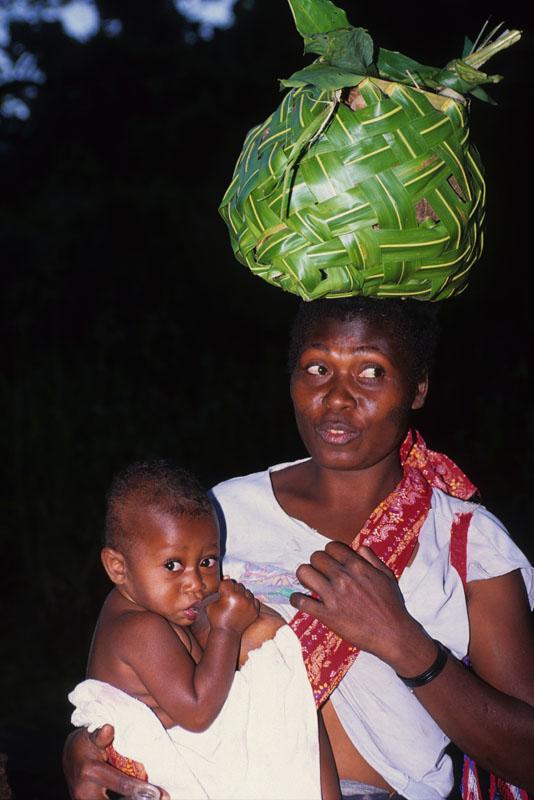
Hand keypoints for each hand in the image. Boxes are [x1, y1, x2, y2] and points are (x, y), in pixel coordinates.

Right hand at [62, 725, 168, 799]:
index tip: (158, 793)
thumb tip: (108, 728)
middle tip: (161, 799)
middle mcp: (85, 792)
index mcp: (89, 771)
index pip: (120, 784)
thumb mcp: (91, 736)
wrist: (69, 757)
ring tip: (155, 799)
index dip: (141, 789)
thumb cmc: (85, 743)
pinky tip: (141, 798)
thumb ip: (101, 736)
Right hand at [207, 578, 258, 633]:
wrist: (227, 634)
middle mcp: (241, 598)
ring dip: (241, 594)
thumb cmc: (216, 619)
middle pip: (237, 585)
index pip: (228, 582)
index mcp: (229, 595)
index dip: (224, 587)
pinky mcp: (255, 610)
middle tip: (229, 597)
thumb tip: (226, 577)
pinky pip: (254, 599)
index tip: (222, 592)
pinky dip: (249, 601)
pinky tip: (243, 606)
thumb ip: (217, 592)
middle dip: (233, 589)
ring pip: (246, 591)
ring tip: (236, 602)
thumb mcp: (211, 604)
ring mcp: (249, 604)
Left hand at [290, 541, 423, 664]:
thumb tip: (360, 547)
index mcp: (357, 566)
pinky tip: (300, 599)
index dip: (329, 552)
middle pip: (316, 557)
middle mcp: (343, 578)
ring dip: (304, 576)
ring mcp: (333, 596)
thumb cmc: (392, 606)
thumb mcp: (387, 576)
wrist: (393, 635)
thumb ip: (372, 559)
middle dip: (317, 563)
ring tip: (310, 583)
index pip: (331, 547)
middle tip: (320, 573)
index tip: (331, 561)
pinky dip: (296, 599)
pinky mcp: (327, 615)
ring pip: (304, 573)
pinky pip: (301, 601)